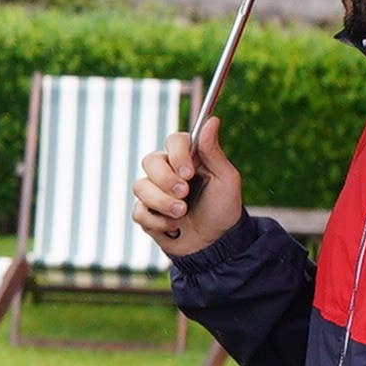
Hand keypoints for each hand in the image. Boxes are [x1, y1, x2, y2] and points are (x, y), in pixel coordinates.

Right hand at [136, 112, 244, 259]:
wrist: (215, 245)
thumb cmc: (223, 210)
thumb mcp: (227, 180)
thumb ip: (214, 151)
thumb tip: (212, 120)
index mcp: (188, 159)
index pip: (173, 140)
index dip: (177, 154)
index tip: (189, 172)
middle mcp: (167, 171)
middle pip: (150, 160)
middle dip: (166, 179)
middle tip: (184, 194)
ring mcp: (154, 192)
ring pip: (141, 186)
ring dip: (163, 203)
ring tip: (183, 214)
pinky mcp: (146, 213)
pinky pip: (139, 211)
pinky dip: (157, 221)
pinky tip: (173, 227)